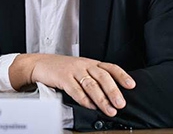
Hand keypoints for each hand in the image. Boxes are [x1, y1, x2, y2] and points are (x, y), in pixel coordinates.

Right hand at [9, 54, 135, 116]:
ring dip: (101, 99)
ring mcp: (73, 70)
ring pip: (90, 84)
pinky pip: (75, 89)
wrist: (41, 64)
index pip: (110, 67)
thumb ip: (94, 78)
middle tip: (120, 103)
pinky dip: (84, 99)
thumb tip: (112, 94)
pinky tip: (90, 106)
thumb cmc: (63, 69)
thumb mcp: (81, 69)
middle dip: (113, 91)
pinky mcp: (63, 77)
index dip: (122, 75)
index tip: (131, 85)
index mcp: (91, 63)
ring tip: (109, 109)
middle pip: (102, 77)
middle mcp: (84, 65)